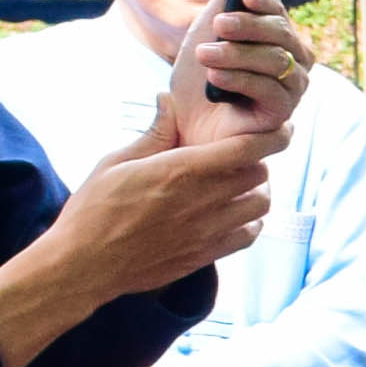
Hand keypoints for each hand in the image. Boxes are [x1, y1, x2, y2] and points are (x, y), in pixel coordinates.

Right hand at [48, 132, 276, 302]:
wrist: (83, 265)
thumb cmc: (93, 209)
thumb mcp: (116, 161)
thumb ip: (153, 133)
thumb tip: (168, 100)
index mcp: (180, 171)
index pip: (245, 149)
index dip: (272, 136)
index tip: (282, 129)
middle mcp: (200, 202)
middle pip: (258, 174)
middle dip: (257, 160)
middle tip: (242, 156)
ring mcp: (205, 233)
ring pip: (260, 206)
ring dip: (257, 191)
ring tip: (240, 185)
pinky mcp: (203, 256)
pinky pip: (248, 237)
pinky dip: (250, 222)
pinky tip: (234, 215)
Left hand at [163, 0, 312, 142]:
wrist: (184, 126)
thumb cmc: (197, 80)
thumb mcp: (207, 32)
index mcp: (277, 41)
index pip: (279, 14)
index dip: (265, 2)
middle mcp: (293, 64)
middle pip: (283, 35)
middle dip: (249, 27)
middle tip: (219, 24)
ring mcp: (291, 91)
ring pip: (277, 62)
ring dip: (238, 55)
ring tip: (204, 54)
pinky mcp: (282, 116)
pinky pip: (271, 92)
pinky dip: (241, 80)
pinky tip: (215, 77)